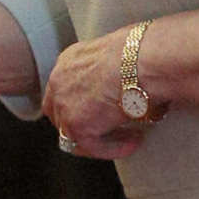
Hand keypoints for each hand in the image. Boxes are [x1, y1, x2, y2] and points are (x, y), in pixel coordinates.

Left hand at [42, 28, 154, 157]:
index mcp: (69, 61)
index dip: (78, 103)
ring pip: (73, 135)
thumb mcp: (118, 50)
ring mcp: (64, 106)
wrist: (139, 60)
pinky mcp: (77, 126)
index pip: (62, 89)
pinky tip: (133, 142)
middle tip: (108, 129)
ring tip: (126, 137)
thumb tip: (132, 75)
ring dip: (99, 139)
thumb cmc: (140, 50)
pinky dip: (113, 148)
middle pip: (59, 114)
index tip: (101, 109)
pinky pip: (93, 146)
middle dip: (81, 124)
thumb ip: (113, 66)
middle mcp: (59, 82)